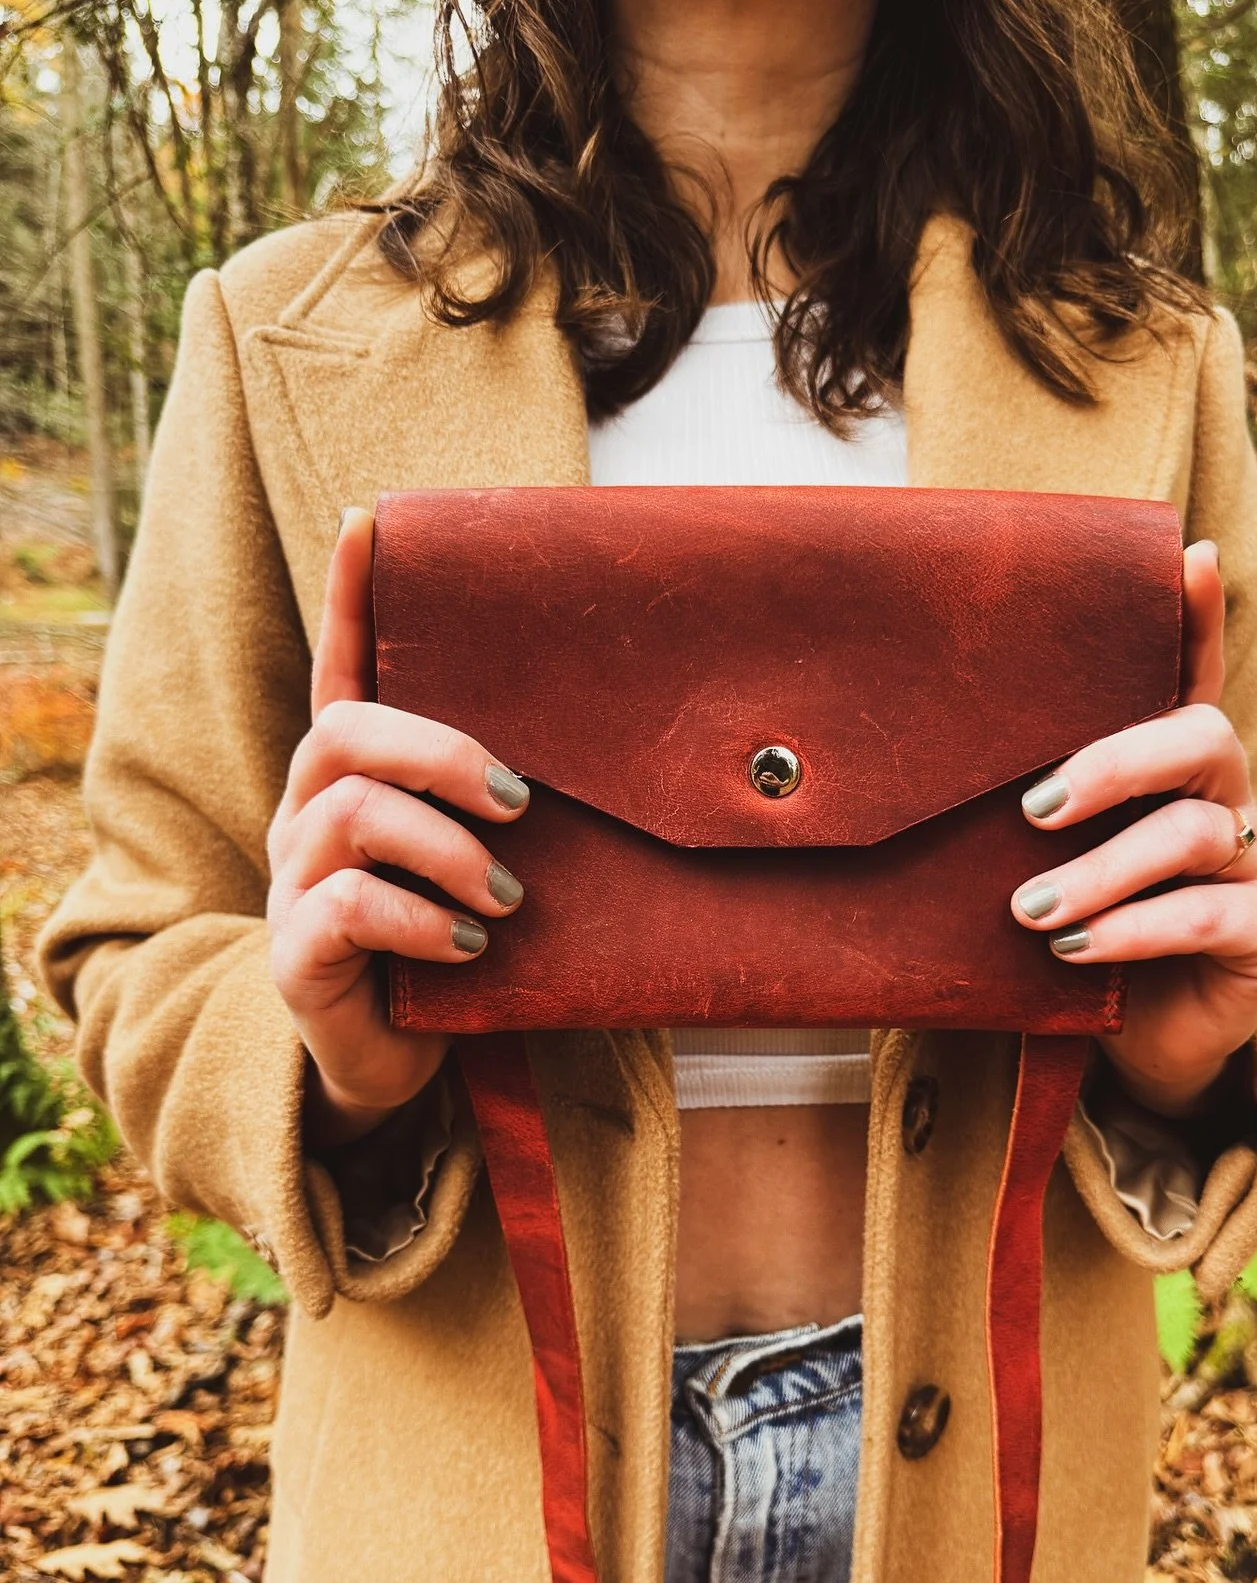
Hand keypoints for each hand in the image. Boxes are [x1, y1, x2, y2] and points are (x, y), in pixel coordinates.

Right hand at [266, 508, 529, 1147]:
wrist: (400, 1062)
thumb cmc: (454, 943)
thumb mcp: (488, 863)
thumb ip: (516, 808)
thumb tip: (637, 752)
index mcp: (356, 780)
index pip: (341, 671)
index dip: (352, 599)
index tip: (369, 520)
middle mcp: (308, 816)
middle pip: (345, 731)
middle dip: (442, 752)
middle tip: (522, 803)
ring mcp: (293, 884)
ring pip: (352, 817)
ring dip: (448, 849)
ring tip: (507, 901)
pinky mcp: (297, 953)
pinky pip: (347, 908)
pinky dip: (421, 922)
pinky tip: (468, 949)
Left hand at [1010, 541, 1256, 1119]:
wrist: (1128, 1042)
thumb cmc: (1066, 932)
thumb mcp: (1027, 867)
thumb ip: (993, 818)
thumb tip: (862, 781)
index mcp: (1164, 768)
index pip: (1187, 675)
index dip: (1193, 620)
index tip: (1187, 557)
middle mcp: (1220, 798)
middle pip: (1200, 735)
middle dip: (1116, 760)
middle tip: (1032, 806)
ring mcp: (1251, 863)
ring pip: (1194, 831)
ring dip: (1104, 868)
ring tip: (1028, 908)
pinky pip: (1207, 916)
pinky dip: (1134, 928)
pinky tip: (1072, 946)